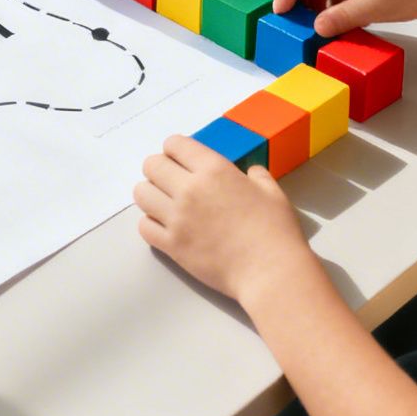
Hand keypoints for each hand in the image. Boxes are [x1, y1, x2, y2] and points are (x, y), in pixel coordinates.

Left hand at [134, 134, 319, 305]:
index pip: (174, 144)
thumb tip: (250, 173)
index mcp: (214, 169)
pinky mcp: (171, 245)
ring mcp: (177, 218)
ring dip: (151, 194)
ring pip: (141, 194)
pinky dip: (151, 223)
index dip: (176, 150)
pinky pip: (144, 226)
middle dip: (159, 169)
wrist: (270, 271)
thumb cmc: (275, 230)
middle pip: (151, 165)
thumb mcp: (272, 192)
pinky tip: (166, 226)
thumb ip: (257, 176)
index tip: (182, 160)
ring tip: (165, 203)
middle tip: (172, 181)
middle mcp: (189, 189)